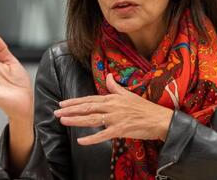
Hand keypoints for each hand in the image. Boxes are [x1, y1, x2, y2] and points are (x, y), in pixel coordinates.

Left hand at [54, 73, 173, 144]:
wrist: (160, 119)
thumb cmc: (145, 108)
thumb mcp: (129, 94)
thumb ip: (116, 86)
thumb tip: (109, 75)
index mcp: (113, 98)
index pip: (90, 99)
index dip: (75, 101)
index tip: (62, 103)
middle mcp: (113, 106)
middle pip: (88, 107)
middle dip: (71, 110)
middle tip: (56, 112)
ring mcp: (116, 118)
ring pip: (92, 119)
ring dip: (76, 120)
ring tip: (63, 121)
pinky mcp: (121, 129)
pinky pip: (103, 135)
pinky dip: (91, 138)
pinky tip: (81, 140)